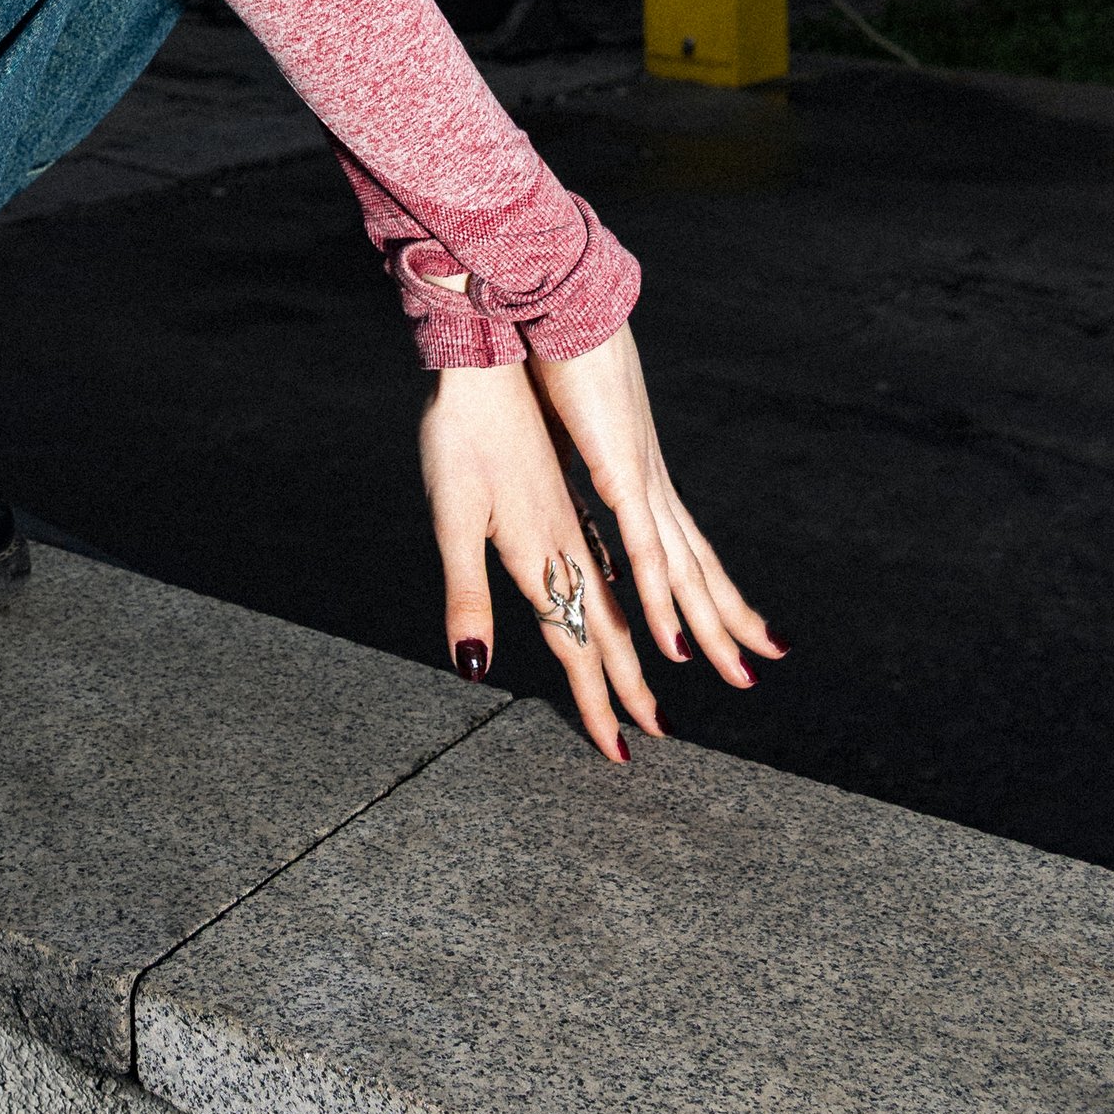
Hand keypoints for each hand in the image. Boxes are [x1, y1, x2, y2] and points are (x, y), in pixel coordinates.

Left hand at [420, 357, 662, 758]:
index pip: (573, 645)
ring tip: (662, 674)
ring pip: (613, 595)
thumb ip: (466, 593)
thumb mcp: (451, 517)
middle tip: (657, 732)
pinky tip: (620, 595)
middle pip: (604, 628)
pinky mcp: (559, 494)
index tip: (621, 749)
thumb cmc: (457, 438)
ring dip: (633, 641)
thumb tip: (473, 669)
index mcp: (541, 556)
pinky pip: (604, 559)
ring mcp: (568, 516)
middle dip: (627, 683)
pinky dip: (619, 593)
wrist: (482, 364)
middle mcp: (566, 542)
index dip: (594, 700)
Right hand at [530, 325, 783, 694]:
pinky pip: (645, 551)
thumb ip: (572, 461)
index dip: (706, 582)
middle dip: (729, 618)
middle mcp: (649, 482)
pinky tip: (675, 643)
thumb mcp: (563, 425)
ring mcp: (640, 479)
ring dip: (710, 626)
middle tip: (764, 663)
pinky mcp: (620, 474)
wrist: (558, 304)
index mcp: (635, 470)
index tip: (730, 619)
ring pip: (683, 571)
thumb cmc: (550, 356)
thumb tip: (567, 479)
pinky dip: (661, 601)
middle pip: (698, 564)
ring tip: (740, 675)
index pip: (681, 540)